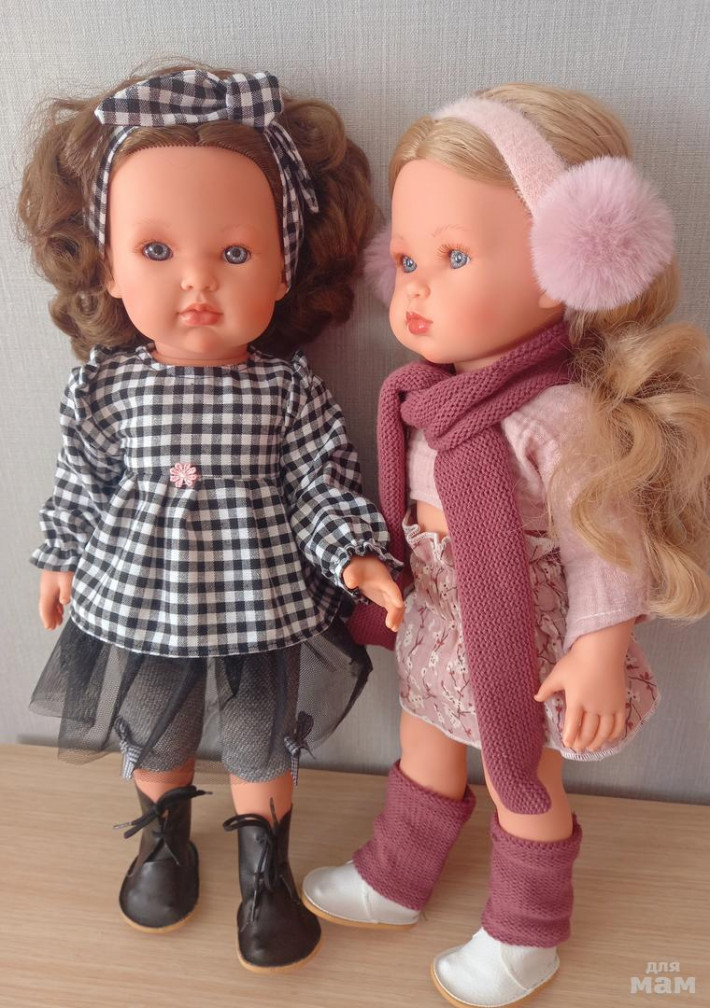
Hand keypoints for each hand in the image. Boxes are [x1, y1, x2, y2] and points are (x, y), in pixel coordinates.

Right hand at [39, 570, 73, 629]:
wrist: (61, 552)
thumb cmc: (64, 566)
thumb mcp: (67, 581)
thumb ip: (66, 593)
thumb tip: (64, 603)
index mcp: (47, 592)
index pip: (45, 609)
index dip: (47, 619)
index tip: (50, 628)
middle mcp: (46, 590)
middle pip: (47, 607)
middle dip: (50, 617)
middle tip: (54, 626)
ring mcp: (49, 586)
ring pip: (50, 602)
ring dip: (54, 611)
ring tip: (59, 619)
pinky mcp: (54, 582)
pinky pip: (53, 596)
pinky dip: (57, 604)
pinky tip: (61, 605)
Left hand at [342, 554, 404, 631]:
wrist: (363, 564)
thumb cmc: (359, 567)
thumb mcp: (353, 569)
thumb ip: (351, 575)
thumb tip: (350, 583)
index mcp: (383, 580)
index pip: (391, 588)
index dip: (395, 596)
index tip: (399, 604)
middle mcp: (389, 587)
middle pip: (396, 600)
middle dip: (395, 612)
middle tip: (390, 625)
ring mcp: (388, 594)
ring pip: (396, 606)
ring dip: (396, 616)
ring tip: (393, 628)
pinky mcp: (385, 598)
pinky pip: (393, 608)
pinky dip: (394, 616)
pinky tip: (392, 626)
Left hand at [534, 620, 633, 752]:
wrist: (602, 650)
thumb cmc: (577, 661)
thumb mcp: (558, 674)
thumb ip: (546, 688)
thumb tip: (536, 698)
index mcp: (577, 700)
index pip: (573, 724)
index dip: (570, 737)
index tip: (567, 744)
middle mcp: (593, 707)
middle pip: (589, 731)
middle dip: (582, 742)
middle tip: (578, 748)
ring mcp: (609, 706)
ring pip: (604, 731)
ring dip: (598, 742)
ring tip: (592, 748)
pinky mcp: (620, 703)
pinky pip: (619, 724)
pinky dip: (615, 734)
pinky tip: (610, 739)